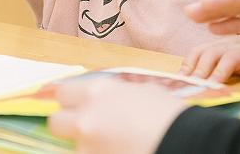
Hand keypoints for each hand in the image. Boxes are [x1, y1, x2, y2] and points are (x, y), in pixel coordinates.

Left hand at [48, 79, 186, 153]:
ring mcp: (88, 146)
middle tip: (86, 127)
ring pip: (75, 145)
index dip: (70, 100)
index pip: (63, 93)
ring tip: (114, 142)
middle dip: (68, 125)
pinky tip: (119, 150)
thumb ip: (118, 94)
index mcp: (98, 92)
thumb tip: (111, 98)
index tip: (77, 104)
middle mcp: (86, 117)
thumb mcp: (142, 91)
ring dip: (89, 144)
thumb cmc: (168, 112)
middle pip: (56, 122)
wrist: (183, 141)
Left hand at [179, 35, 239, 88]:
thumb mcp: (225, 57)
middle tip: (194, 84)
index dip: (189, 64)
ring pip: (233, 57)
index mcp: (220, 45)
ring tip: (215, 85)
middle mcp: (232, 45)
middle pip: (213, 52)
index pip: (200, 51)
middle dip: (202, 68)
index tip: (180, 79)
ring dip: (222, 71)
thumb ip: (208, 64)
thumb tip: (183, 80)